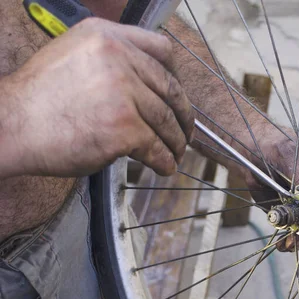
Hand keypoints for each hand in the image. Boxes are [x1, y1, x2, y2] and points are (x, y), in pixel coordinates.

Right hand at [0, 18, 193, 178]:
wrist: (10, 126)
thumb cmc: (38, 99)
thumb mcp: (72, 56)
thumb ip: (110, 60)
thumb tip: (145, 83)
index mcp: (106, 36)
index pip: (161, 49)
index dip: (175, 76)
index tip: (177, 95)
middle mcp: (118, 58)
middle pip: (169, 88)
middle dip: (182, 114)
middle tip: (184, 131)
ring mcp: (123, 93)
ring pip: (166, 120)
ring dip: (175, 141)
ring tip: (175, 153)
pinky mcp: (124, 128)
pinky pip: (156, 147)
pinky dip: (164, 160)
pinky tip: (164, 166)